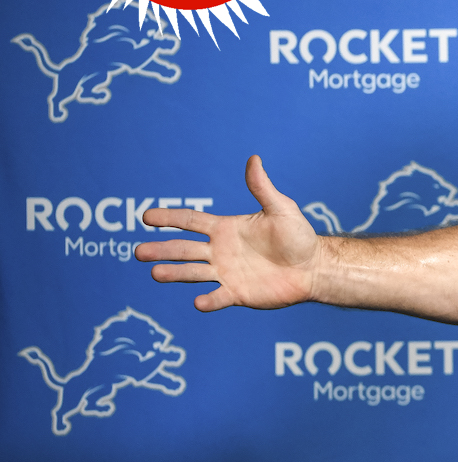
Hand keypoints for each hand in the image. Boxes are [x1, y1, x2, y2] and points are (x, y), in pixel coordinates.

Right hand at [135, 155, 321, 311]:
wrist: (313, 267)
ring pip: (193, 273)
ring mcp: (226, 273)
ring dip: (175, 273)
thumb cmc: (298, 236)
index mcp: (225, 229)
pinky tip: (199, 302)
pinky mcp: (237, 293)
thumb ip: (262, 188)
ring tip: (155, 273)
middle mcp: (220, 251)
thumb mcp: (281, 209)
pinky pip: (218, 297)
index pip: (191, 221)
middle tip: (139, 252)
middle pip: (184, 249)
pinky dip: (208, 300)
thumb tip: (254, 159)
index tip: (146, 217)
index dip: (169, 218)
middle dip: (161, 249)